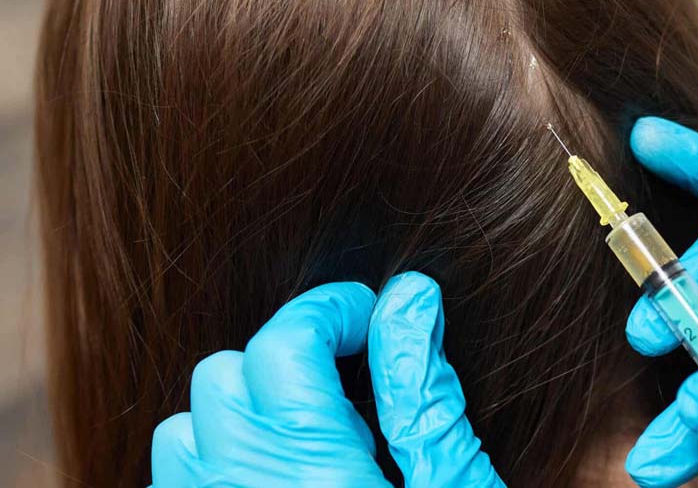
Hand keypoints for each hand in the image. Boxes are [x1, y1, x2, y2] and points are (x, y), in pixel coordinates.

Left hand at [151, 272, 504, 487]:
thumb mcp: (454, 486)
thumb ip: (424, 390)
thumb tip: (409, 292)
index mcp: (316, 474)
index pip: (284, 344)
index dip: (332, 310)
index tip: (371, 319)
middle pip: (226, 374)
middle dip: (287, 357)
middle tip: (349, 387)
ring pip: (187, 426)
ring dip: (244, 411)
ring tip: (310, 435)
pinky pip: (178, 475)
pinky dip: (219, 455)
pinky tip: (280, 471)